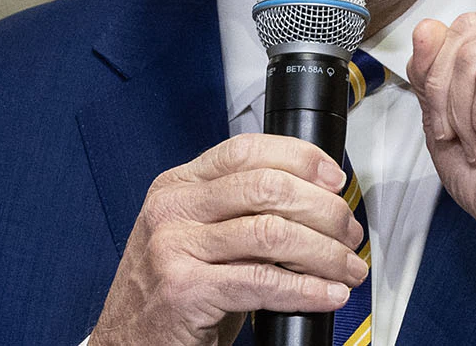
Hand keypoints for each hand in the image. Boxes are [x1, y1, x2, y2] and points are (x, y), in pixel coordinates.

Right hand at [91, 134, 367, 345]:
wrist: (126, 344)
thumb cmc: (171, 293)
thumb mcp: (197, 239)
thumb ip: (239, 213)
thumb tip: (315, 201)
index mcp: (177, 186)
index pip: (246, 149)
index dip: (300, 158)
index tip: (334, 179)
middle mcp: (173, 209)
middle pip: (267, 187)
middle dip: (323, 209)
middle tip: (349, 233)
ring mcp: (174, 248)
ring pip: (272, 233)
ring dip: (325, 252)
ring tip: (348, 268)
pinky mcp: (185, 290)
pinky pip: (262, 282)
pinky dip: (305, 289)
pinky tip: (327, 295)